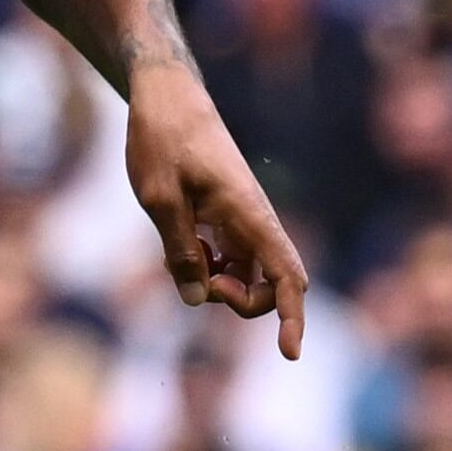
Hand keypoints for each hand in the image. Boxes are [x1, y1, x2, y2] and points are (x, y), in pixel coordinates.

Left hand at [120, 62, 311, 356]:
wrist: (165, 96)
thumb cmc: (162, 139)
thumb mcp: (159, 198)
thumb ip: (181, 250)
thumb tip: (197, 299)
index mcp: (248, 214)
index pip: (286, 275)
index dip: (292, 318)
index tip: (290, 354)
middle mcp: (255, 220)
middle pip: (272, 285)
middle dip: (240, 301)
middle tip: (196, 278)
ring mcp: (242, 220)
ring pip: (246, 275)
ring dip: (216, 283)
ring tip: (176, 256)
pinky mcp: (226, 218)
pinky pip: (227, 260)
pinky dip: (205, 266)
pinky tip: (177, 249)